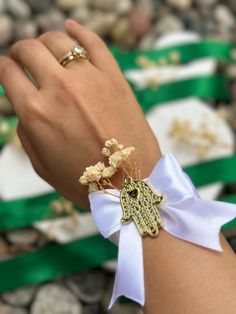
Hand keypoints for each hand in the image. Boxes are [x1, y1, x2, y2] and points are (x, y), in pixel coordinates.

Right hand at [0, 20, 160, 207]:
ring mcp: (90, 79)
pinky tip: (71, 27)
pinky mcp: (115, 78)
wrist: (131, 185)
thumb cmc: (86, 183)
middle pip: (30, 49)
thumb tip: (25, 105)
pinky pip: (94, 43)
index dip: (4, 68)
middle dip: (21, 50)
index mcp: (36, 113)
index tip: (7, 69)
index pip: (8, 73)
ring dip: (46, 41)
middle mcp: (60, 89)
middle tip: (23, 57)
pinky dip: (79, 31)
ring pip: (59, 40)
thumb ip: (27, 131)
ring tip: (47, 49)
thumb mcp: (42, 166)